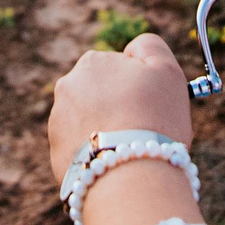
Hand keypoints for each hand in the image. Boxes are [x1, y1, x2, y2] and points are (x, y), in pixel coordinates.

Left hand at [47, 32, 203, 224]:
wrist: (130, 177)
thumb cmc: (154, 119)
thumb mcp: (166, 69)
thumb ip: (150, 46)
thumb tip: (132, 49)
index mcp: (92, 63)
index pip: (119, 70)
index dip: (139, 88)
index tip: (150, 106)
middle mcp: (67, 88)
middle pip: (101, 95)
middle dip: (118, 108)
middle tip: (141, 130)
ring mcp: (58, 122)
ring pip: (90, 122)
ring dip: (107, 131)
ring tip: (127, 151)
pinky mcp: (57, 154)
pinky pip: (83, 150)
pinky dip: (98, 155)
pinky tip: (114, 165)